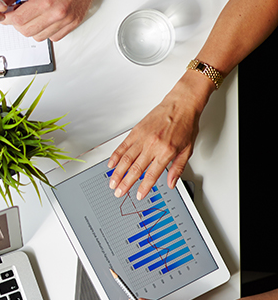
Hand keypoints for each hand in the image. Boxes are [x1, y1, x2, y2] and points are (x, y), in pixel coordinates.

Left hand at [1, 0, 93, 40]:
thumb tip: (1, 2)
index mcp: (45, 0)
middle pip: (27, 31)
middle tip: (18, 12)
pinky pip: (54, 37)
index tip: (4, 15)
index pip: (18, 20)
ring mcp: (67, 19)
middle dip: (17, 23)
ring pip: (39, 36)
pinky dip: (46, 31)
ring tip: (32, 14)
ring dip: (31, 28)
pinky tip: (44, 19)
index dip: (7, 18)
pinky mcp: (74, 22)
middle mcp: (57, 13)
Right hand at [107, 75, 211, 198]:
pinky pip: (123, 146)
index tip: (138, 195)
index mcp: (166, 152)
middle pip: (135, 169)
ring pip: (126, 159)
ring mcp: (142, 138)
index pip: (152, 175)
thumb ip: (178, 168)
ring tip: (112, 182)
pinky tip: (111, 164)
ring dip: (117, 173)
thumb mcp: (187, 149)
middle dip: (125, 183)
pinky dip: (115, 156)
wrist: (181, 104)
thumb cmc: (186, 124)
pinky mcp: (136, 131)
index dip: (144, 187)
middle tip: (119, 192)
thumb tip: (171, 183)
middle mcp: (152, 145)